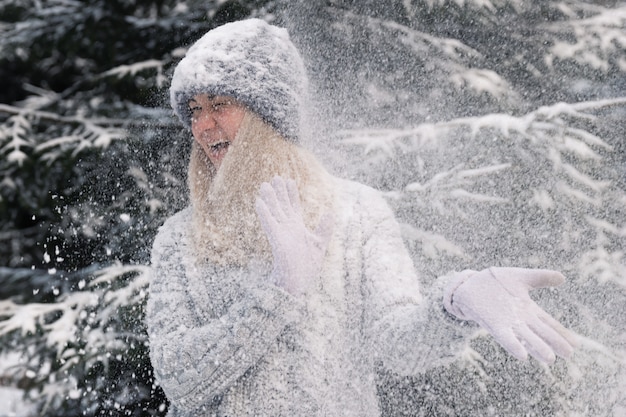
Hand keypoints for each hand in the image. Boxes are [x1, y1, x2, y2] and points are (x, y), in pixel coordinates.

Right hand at [255, 176, 333, 295]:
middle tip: (275, 177)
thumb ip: (324, 228)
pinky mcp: (277, 240)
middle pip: (282, 206)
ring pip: (274, 212)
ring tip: (264, 184)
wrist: (300, 283)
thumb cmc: (307, 267)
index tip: (289, 181)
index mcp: (297, 228)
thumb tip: (329, 212)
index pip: (293, 207)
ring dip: (269, 199)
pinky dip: (264, 213)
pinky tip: (259, 202)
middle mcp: (288, 228)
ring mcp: (281, 233)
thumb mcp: (320, 244)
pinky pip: (269, 224)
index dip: (291, 194)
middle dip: (279, 192)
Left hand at [444, 267, 577, 363]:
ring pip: (525, 337)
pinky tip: (522, 355)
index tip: (576, 344)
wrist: (470, 284)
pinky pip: (505, 337)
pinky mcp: (493, 324)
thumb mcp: (521, 277)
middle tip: (569, 354)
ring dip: (536, 348)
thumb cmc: (496, 282)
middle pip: (540, 333)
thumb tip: (563, 277)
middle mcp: (520, 319)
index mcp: (528, 309)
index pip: (548, 322)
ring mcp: (507, 323)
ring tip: (550, 359)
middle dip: (554, 343)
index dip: (561, 332)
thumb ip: (541, 277)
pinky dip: (513, 345)